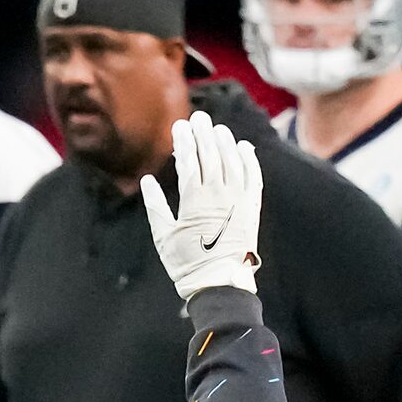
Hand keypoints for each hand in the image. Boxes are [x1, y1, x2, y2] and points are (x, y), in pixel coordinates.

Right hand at [139, 111, 263, 298]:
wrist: (221, 284)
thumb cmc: (187, 264)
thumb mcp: (164, 236)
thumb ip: (155, 205)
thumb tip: (147, 180)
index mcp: (194, 200)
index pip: (190, 160)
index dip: (184, 140)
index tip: (179, 126)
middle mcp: (219, 194)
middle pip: (212, 154)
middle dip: (203, 133)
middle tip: (198, 118)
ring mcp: (239, 199)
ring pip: (233, 161)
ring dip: (225, 141)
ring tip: (217, 129)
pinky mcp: (251, 208)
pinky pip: (253, 176)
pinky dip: (249, 159)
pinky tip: (243, 147)